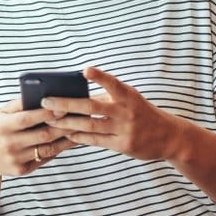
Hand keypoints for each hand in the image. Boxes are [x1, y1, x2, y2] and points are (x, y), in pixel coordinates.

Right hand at [0, 98, 76, 176]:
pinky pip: (44, 159)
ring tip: (79, 130)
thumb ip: (19, 104)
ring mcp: (16, 159)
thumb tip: (42, 94)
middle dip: (63, 126)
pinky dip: (58, 150)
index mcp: (3, 126)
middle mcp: (9, 143)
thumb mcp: (0, 114)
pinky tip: (68, 142)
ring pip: (48, 149)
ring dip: (66, 140)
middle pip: (42, 135)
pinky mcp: (22, 170)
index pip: (27, 118)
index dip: (46, 113)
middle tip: (80, 118)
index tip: (63, 107)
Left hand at [44, 66, 187, 160]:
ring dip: (67, 122)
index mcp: (128, 95)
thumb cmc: (141, 113)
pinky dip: (79, 137)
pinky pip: (96, 141)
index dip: (99, 76)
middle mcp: (126, 111)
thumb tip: (76, 93)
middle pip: (92, 106)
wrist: (169, 136)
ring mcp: (124, 129)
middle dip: (66, 104)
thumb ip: (108, 96)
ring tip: (49, 119)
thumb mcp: (130, 99)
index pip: (112, 83)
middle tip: (46, 101)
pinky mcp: (123, 145)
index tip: (85, 70)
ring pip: (90, 125)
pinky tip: (66, 133)